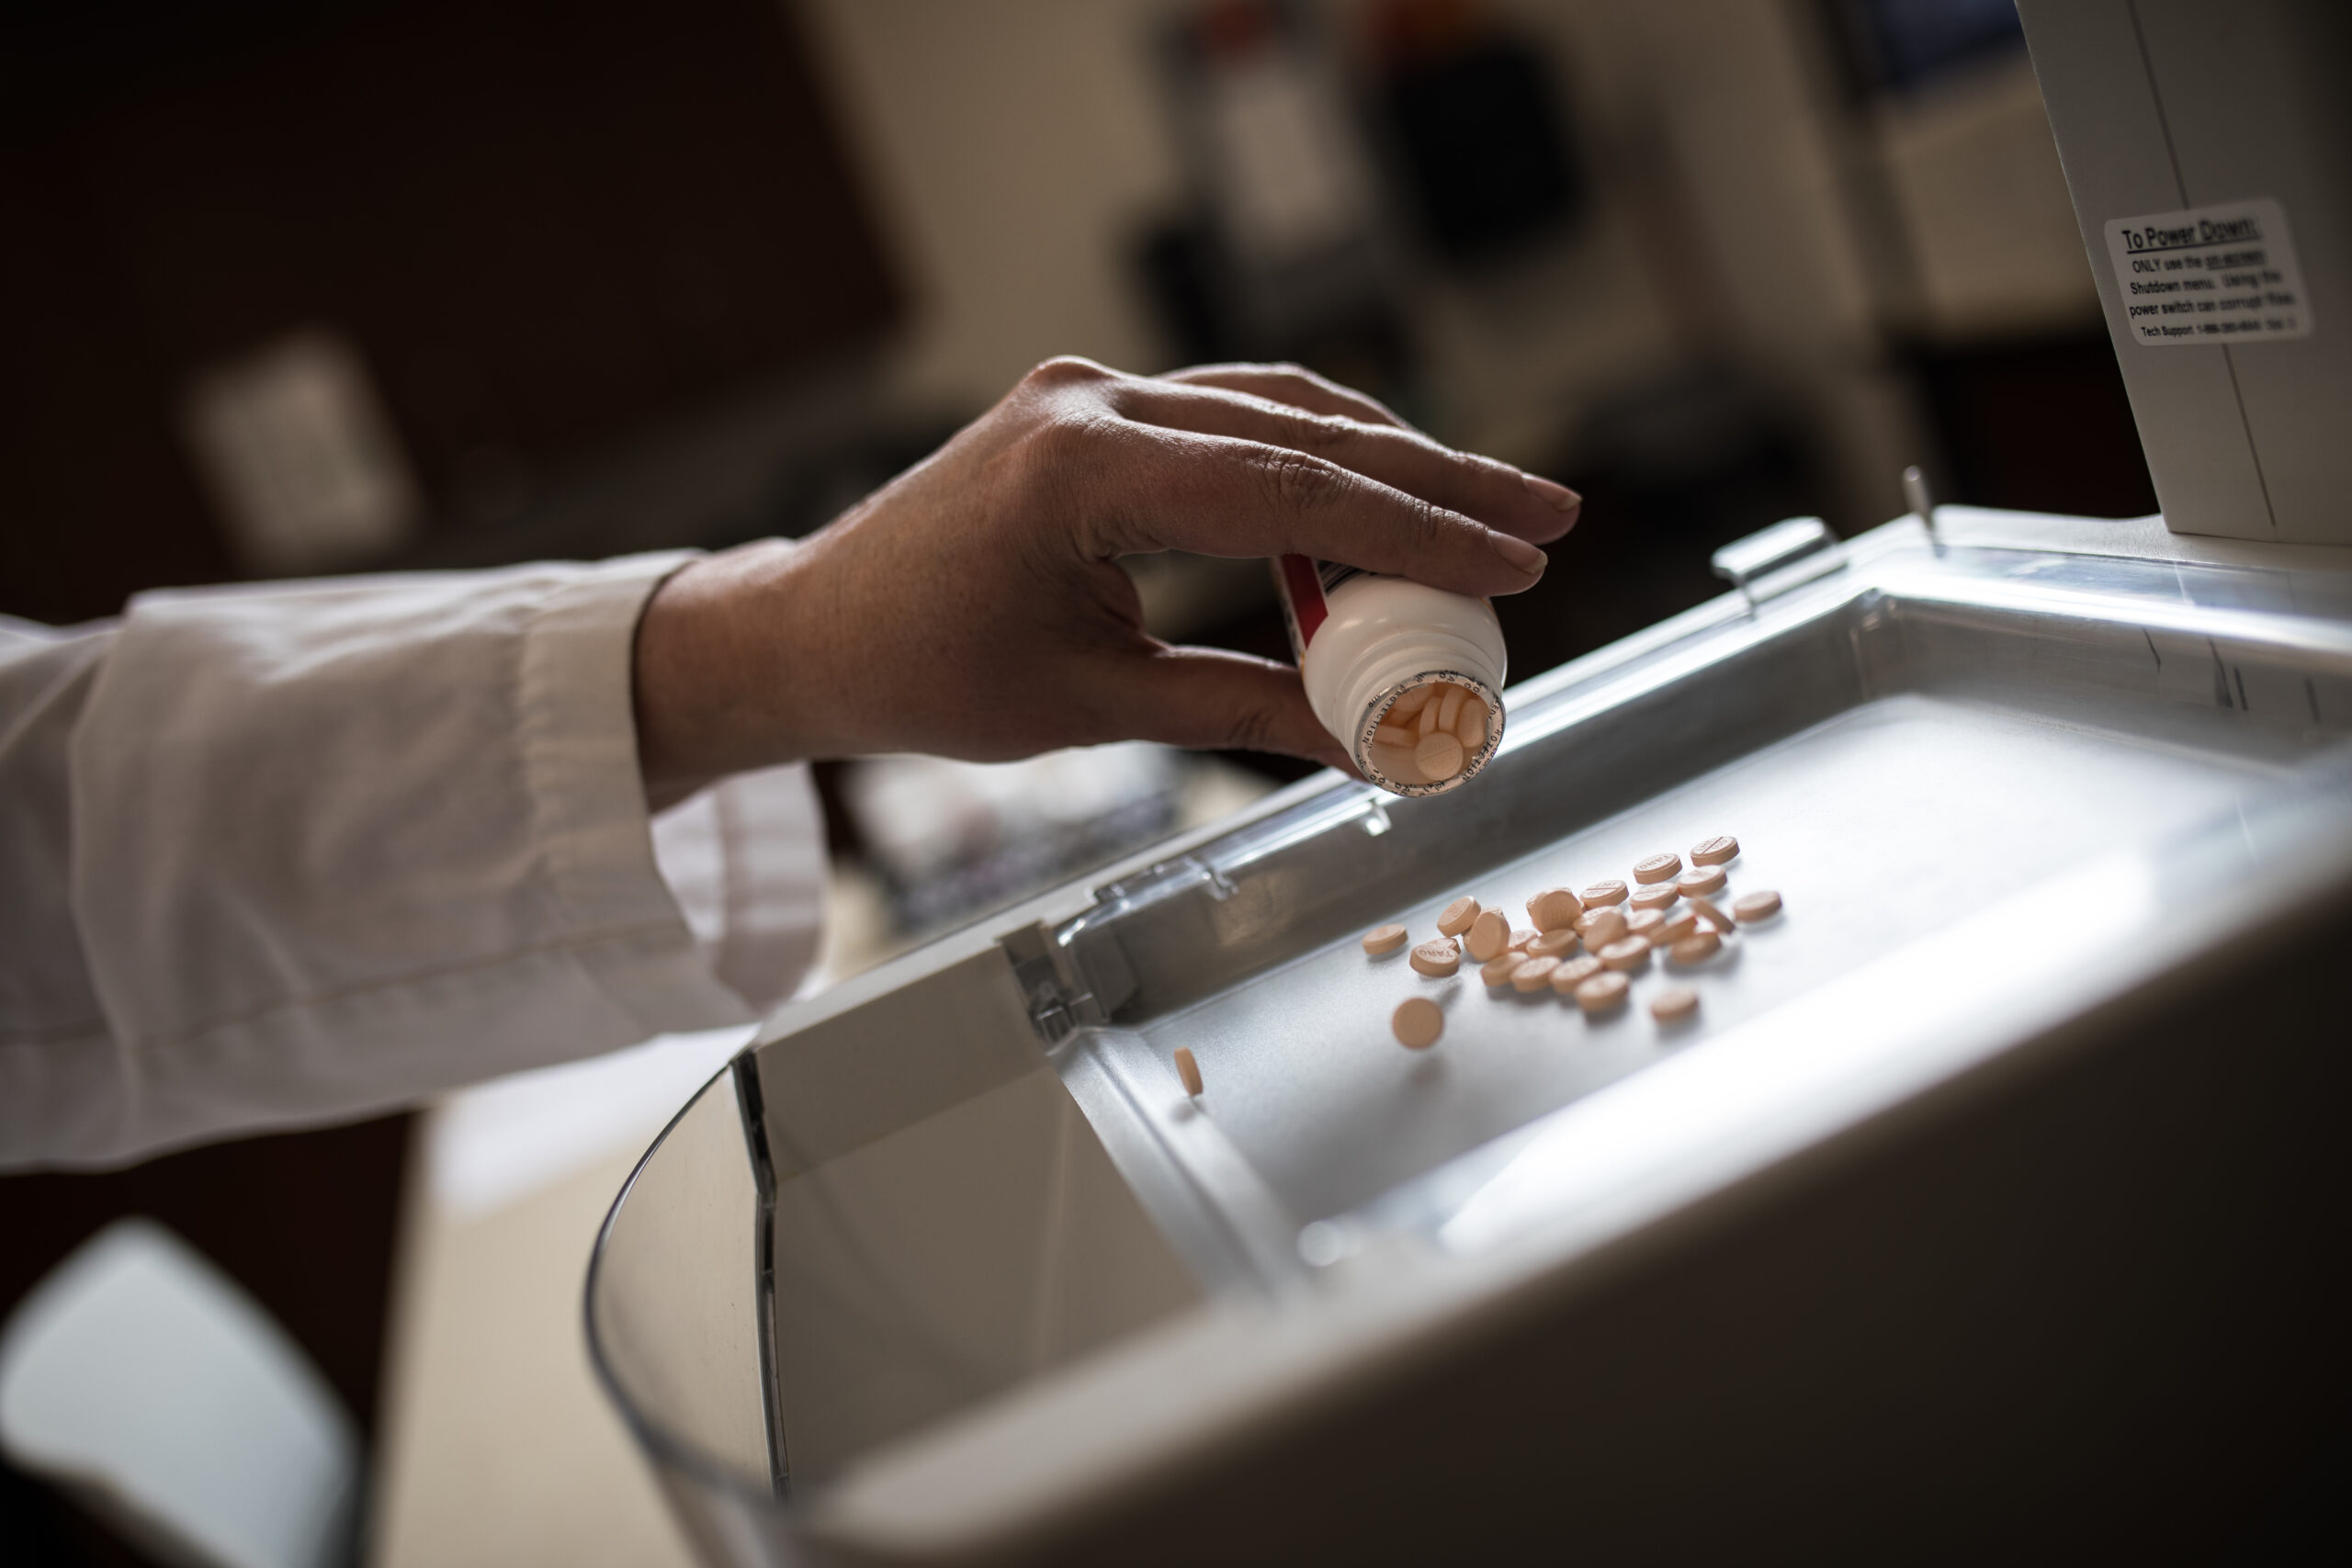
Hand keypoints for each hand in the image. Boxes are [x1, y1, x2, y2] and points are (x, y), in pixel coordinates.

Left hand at [632, 357, 1578, 805]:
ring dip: (1389, 457)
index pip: (1292, 489)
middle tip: (1546, 518)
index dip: (1419, 530)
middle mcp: (1093, 398)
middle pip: (1305, 428)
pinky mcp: (1094, 405)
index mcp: (1084, 465)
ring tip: (1489, 512)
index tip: (1514, 564)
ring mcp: (1092, 389)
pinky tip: (1379, 497)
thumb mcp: (1094, 706)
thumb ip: (1241, 709)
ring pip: (1278, 405)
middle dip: (1439, 480)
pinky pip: (1232, 415)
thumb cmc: (925, 673)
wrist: (815, 627)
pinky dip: (1315, 455)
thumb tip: (1372, 746)